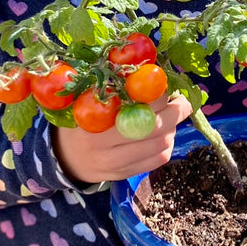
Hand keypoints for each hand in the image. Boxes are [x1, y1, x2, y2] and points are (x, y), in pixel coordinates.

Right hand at [52, 94, 193, 184]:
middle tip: (183, 100)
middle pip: (152, 128)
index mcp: (91, 122)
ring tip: (174, 116)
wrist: (63, 157)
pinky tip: (166, 135)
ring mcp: (114, 163)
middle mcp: (102, 146)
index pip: (132, 104)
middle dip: (174, 111)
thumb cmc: (79, 120)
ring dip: (173, 128)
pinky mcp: (123, 175)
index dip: (153, 91)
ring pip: (158, 145)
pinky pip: (156, 161)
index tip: (162, 81)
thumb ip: (111, 89)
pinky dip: (167, 146)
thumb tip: (149, 70)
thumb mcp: (85, 102)